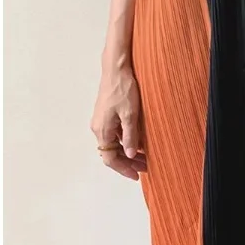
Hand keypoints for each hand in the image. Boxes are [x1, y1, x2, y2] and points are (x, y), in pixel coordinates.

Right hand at [90, 63, 146, 180]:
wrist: (116, 69)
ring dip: (127, 151)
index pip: (110, 158)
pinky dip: (125, 141)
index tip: (136, 175)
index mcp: (102, 130)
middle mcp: (99, 127)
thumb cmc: (122, 89)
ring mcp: (102, 121)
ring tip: (144, 157)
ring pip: (114, 143)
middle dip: (128, 162)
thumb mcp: (130, 115)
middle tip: (145, 167)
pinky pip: (114, 134)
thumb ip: (130, 136)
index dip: (123, 169)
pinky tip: (138, 142)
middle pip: (111, 152)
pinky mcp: (106, 114)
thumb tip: (129, 155)